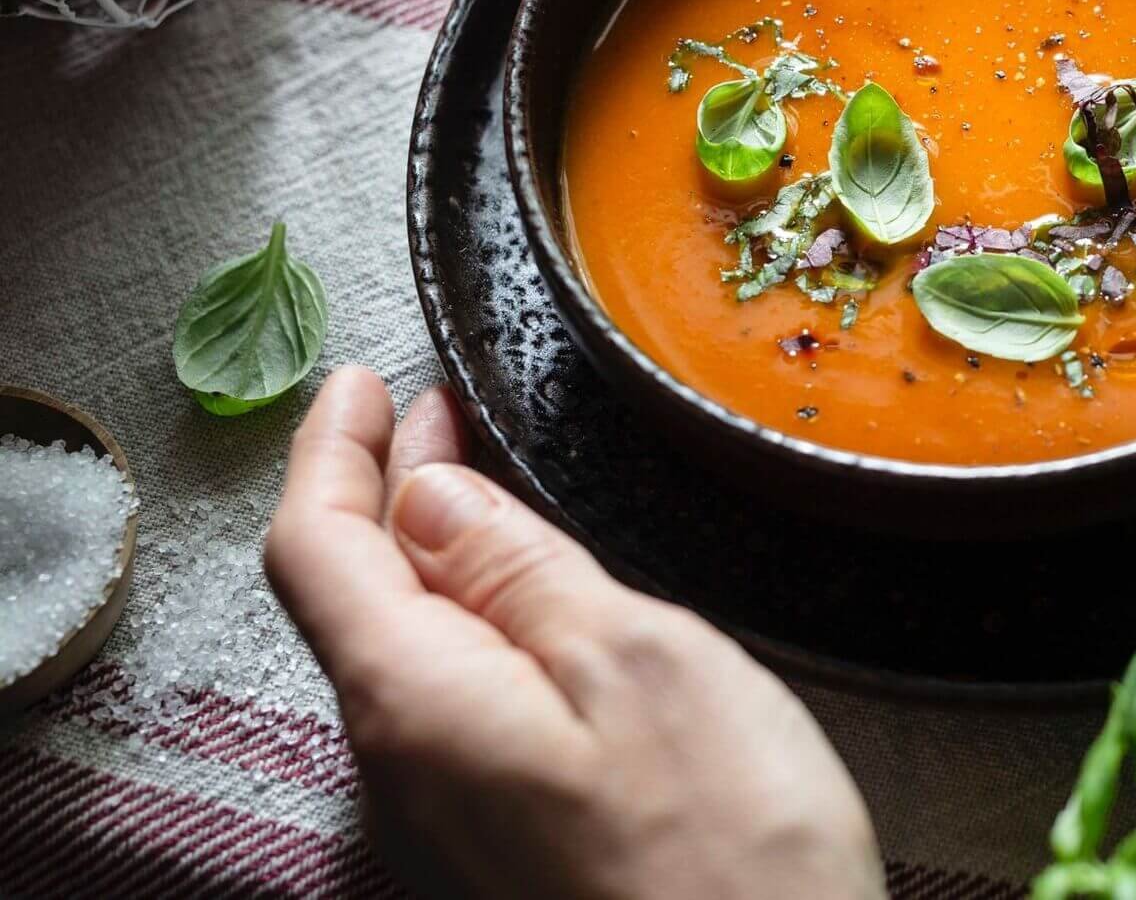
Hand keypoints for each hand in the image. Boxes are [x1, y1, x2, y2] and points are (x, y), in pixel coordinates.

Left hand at [264, 368, 885, 899]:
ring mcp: (448, 820)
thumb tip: (430, 498)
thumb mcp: (634, 659)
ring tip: (477, 485)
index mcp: (415, 702)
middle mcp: (402, 770)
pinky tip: (525, 606)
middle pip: (350, 600)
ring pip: (399, 653)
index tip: (359, 379)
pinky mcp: (501, 847)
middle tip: (426, 410)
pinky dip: (468, 622)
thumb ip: (520, 571)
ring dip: (426, 553)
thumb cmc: (724, 850)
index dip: (330, 449)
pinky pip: (448, 706)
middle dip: (380, 490)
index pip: (317, 549)